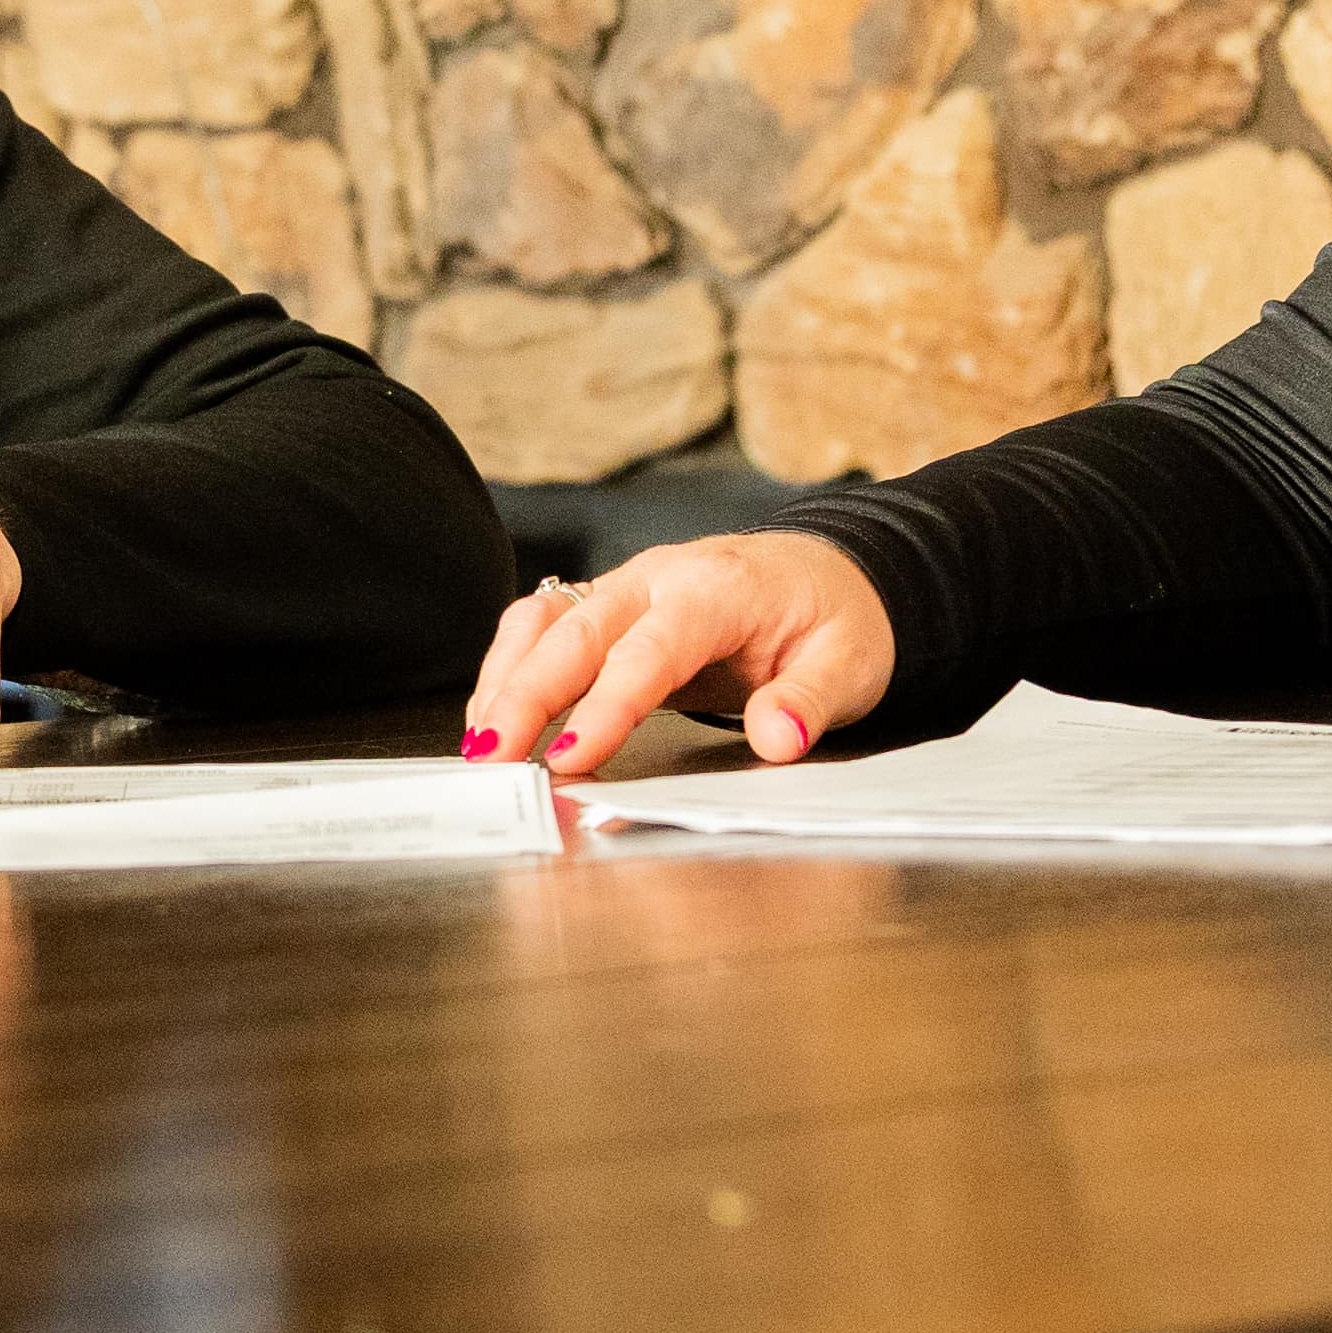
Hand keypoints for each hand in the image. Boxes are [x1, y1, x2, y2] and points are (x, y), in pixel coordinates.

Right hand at [459, 533, 899, 775]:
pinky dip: (509, 668)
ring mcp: (626, 587)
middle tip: (491, 759)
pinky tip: (493, 718)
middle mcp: (659, 577)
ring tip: (480, 746)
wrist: (831, 573)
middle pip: (575, 630)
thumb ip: (810, 700)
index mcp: (717, 589)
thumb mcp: (850, 663)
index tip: (572, 758)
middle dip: (524, 694)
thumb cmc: (836, 619)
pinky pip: (543, 626)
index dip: (606, 706)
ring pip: (544, 620)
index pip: (649, 650)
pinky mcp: (607, 606)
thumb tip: (779, 738)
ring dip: (504, 679)